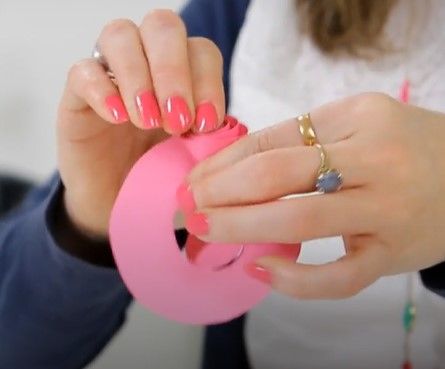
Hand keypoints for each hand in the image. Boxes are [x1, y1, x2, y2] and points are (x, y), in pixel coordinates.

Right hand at [57, 10, 224, 236]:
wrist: (118, 197)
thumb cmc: (158, 171)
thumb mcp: (190, 151)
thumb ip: (206, 131)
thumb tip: (225, 122)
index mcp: (182, 72)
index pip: (201, 51)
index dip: (208, 81)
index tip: (207, 123)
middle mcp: (147, 61)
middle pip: (163, 27)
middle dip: (174, 71)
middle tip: (177, 120)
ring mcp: (109, 72)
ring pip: (120, 36)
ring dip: (139, 78)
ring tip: (147, 121)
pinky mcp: (77, 93)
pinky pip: (82, 71)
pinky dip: (102, 90)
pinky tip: (117, 117)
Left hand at [181, 93, 444, 298]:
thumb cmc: (404, 147)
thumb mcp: (357, 123)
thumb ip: (303, 140)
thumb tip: (235, 168)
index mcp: (357, 117)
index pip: (271, 140)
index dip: (223, 162)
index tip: (194, 178)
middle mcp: (373, 158)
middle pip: (277, 175)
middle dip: (220, 193)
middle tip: (189, 207)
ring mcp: (386, 209)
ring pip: (299, 221)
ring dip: (241, 227)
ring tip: (206, 231)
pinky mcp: (394, 253)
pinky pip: (339, 276)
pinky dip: (295, 280)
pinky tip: (260, 271)